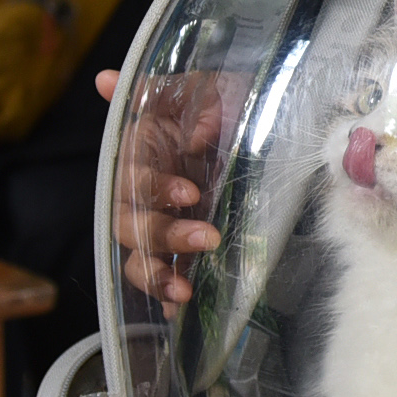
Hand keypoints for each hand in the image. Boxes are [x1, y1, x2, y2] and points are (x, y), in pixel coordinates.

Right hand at [100, 68, 224, 305]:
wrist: (268, 126)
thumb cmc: (231, 101)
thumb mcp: (220, 86)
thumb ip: (200, 100)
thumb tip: (194, 135)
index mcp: (143, 146)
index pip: (130, 173)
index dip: (152, 187)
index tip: (189, 193)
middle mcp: (143, 188)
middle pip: (128, 221)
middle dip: (164, 234)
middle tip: (207, 237)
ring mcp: (158, 220)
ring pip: (136, 255)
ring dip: (156, 274)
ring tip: (184, 289)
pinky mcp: (176, 248)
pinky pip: (159, 276)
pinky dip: (163, 296)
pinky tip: (178, 310)